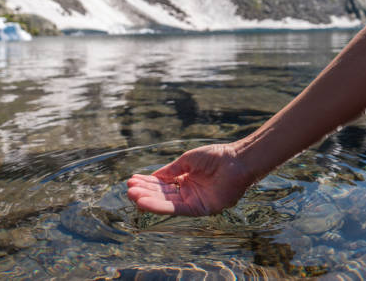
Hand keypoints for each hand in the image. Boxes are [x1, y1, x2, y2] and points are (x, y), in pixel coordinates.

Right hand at [126, 143, 254, 215]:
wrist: (236, 160)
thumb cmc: (215, 156)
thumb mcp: (187, 160)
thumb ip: (171, 171)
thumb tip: (153, 177)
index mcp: (186, 179)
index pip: (163, 183)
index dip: (148, 183)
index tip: (132, 181)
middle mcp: (189, 192)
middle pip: (162, 194)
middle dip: (145, 192)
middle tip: (129, 190)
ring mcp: (193, 201)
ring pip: (166, 203)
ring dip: (149, 200)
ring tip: (132, 196)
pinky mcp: (199, 209)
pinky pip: (176, 209)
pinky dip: (160, 207)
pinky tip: (146, 203)